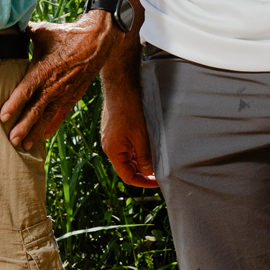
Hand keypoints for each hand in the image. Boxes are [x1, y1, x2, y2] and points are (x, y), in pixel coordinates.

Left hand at [0, 12, 116, 147]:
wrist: (98, 41)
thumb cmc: (68, 35)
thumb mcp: (43, 31)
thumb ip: (23, 33)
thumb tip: (7, 26)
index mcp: (44, 69)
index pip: (26, 90)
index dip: (14, 104)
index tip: (3, 117)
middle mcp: (54, 85)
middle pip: (36, 110)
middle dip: (23, 127)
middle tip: (12, 140)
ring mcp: (65, 93)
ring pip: (48, 117)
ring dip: (36, 132)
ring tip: (25, 146)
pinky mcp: (73, 96)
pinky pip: (61, 115)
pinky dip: (53, 126)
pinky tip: (44, 136)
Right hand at [100, 73, 157, 187]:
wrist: (120, 88)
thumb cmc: (129, 110)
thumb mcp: (140, 136)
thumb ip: (144, 156)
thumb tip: (148, 172)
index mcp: (113, 151)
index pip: (127, 176)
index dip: (143, 182)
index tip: (157, 182)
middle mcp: (109, 148)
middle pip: (127, 168)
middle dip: (143, 172)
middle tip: (160, 173)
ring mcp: (111, 139)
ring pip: (127, 158)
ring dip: (141, 161)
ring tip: (157, 161)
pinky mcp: (115, 132)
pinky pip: (126, 148)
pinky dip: (137, 151)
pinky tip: (149, 148)